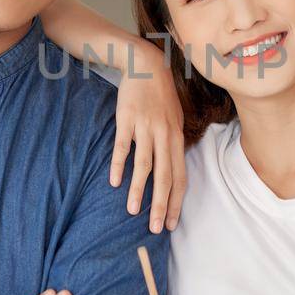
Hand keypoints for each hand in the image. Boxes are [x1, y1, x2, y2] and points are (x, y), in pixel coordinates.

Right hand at [110, 41, 187, 233]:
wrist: (146, 66)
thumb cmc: (161, 97)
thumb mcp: (174, 120)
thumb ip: (172, 145)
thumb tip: (172, 171)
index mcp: (176, 139)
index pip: (180, 177)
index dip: (175, 202)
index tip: (170, 223)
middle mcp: (164, 135)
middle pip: (165, 176)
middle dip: (161, 204)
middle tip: (155, 228)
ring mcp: (145, 128)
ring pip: (144, 165)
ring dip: (139, 190)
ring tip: (132, 211)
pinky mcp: (127, 119)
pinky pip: (123, 146)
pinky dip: (118, 164)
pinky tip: (114, 182)